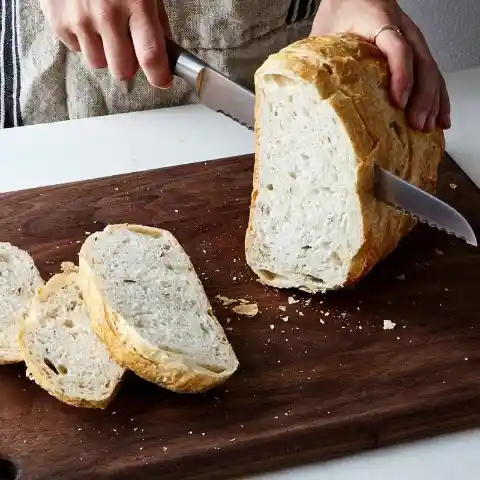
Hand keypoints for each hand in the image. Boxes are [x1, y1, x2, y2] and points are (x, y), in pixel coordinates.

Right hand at [39, 0, 171, 87]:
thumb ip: (155, 19)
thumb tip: (165, 51)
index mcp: (136, 3)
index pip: (150, 55)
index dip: (158, 75)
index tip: (162, 80)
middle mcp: (107, 14)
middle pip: (122, 70)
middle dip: (128, 65)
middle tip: (128, 49)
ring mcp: (80, 19)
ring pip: (98, 63)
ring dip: (104, 53)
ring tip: (103, 29)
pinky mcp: (58, 21)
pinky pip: (76, 49)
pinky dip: (83, 40)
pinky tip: (85, 19)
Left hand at [311, 0, 450, 130]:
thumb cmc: (340, 11)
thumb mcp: (327, 32)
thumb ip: (321, 58)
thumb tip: (306, 92)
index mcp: (379, 22)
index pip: (398, 49)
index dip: (401, 76)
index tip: (398, 101)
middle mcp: (402, 30)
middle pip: (421, 63)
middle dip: (422, 97)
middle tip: (416, 124)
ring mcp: (412, 39)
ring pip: (431, 70)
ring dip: (433, 100)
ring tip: (430, 126)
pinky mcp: (416, 50)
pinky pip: (432, 73)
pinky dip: (438, 96)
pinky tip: (440, 116)